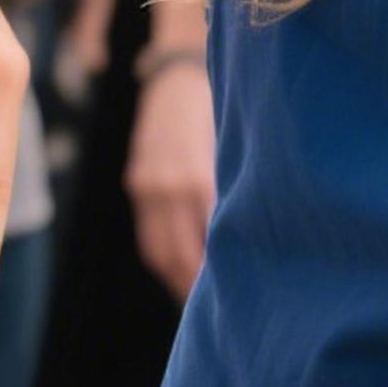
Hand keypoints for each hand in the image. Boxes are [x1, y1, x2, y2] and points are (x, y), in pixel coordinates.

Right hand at [126, 61, 214, 301]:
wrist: (179, 72)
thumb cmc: (221, 111)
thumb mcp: (235, 151)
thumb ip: (236, 196)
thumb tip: (251, 247)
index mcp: (199, 180)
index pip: (208, 247)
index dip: (216, 279)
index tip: (235, 302)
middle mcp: (169, 187)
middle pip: (179, 257)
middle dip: (194, 289)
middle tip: (217, 314)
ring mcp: (148, 186)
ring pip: (159, 252)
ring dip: (176, 280)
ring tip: (195, 301)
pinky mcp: (136, 183)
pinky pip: (148, 236)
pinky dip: (163, 258)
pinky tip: (178, 272)